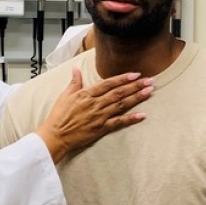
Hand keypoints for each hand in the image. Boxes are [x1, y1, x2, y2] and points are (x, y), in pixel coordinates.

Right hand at [36, 67, 152, 162]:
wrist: (55, 135)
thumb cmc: (59, 116)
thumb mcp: (65, 95)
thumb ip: (74, 82)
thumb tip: (76, 68)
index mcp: (86, 94)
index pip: (108, 83)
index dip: (123, 78)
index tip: (135, 74)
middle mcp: (95, 104)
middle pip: (119, 93)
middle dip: (135, 86)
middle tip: (150, 80)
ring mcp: (99, 116)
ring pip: (121, 105)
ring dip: (136, 98)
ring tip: (149, 92)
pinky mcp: (101, 129)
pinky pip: (119, 123)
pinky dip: (131, 119)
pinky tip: (142, 115)